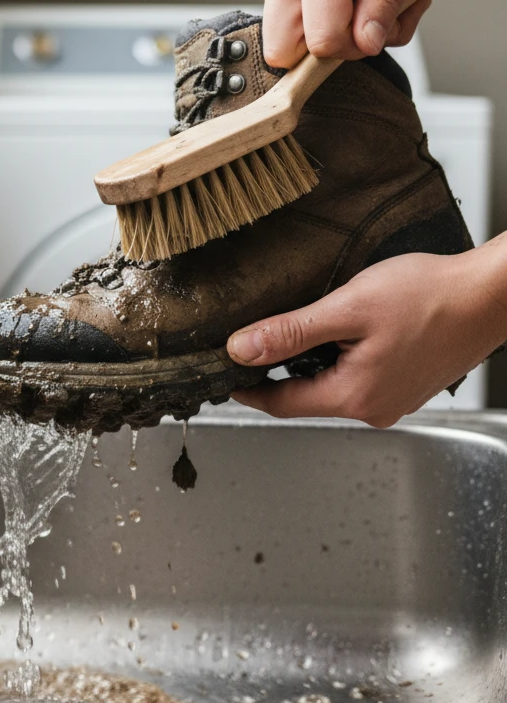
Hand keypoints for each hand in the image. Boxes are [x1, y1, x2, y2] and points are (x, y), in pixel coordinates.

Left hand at [226, 247, 506, 426]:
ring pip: (331, 386)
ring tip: (290, 334)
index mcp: (354, 396)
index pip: (282, 403)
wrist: (489, 295)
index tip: (222, 379)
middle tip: (248, 348)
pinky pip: (357, 378)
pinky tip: (336, 333)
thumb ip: (290, 333)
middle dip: (276, 374)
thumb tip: (241, 350)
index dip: (247, 391)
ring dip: (308, 364)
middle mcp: (375, 407)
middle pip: (305, 396)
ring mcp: (394, 398)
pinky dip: (337, 360)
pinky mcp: (406, 383)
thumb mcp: (347, 308)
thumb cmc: (430, 296)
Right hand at [259, 0, 434, 67]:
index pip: (321, 40)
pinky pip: (286, 19)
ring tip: (362, 0)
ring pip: (283, 40)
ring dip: (326, 34)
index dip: (354, 48)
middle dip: (328, 51)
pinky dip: (318, 17)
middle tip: (365, 22)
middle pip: (283, 51)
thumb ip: (387, 2)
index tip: (381, 27)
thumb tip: (365, 46)